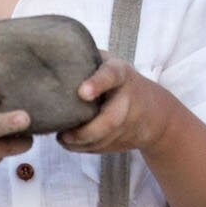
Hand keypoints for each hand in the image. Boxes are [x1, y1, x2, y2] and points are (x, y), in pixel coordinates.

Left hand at [58, 57, 173, 156]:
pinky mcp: (125, 140)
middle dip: (85, 132)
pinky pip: (102, 148)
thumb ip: (87, 62)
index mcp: (120, 74)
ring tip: (62, 138)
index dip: (97, 83)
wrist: (154, 111)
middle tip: (63, 135)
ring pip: (104, 140)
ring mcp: (129, 122)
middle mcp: (128, 99)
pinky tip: (71, 143)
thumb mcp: (109, 65)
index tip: (82, 92)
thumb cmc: (119, 83)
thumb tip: (51, 57)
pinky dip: (84, 149)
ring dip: (80, 144)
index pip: (111, 75)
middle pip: (110, 120)